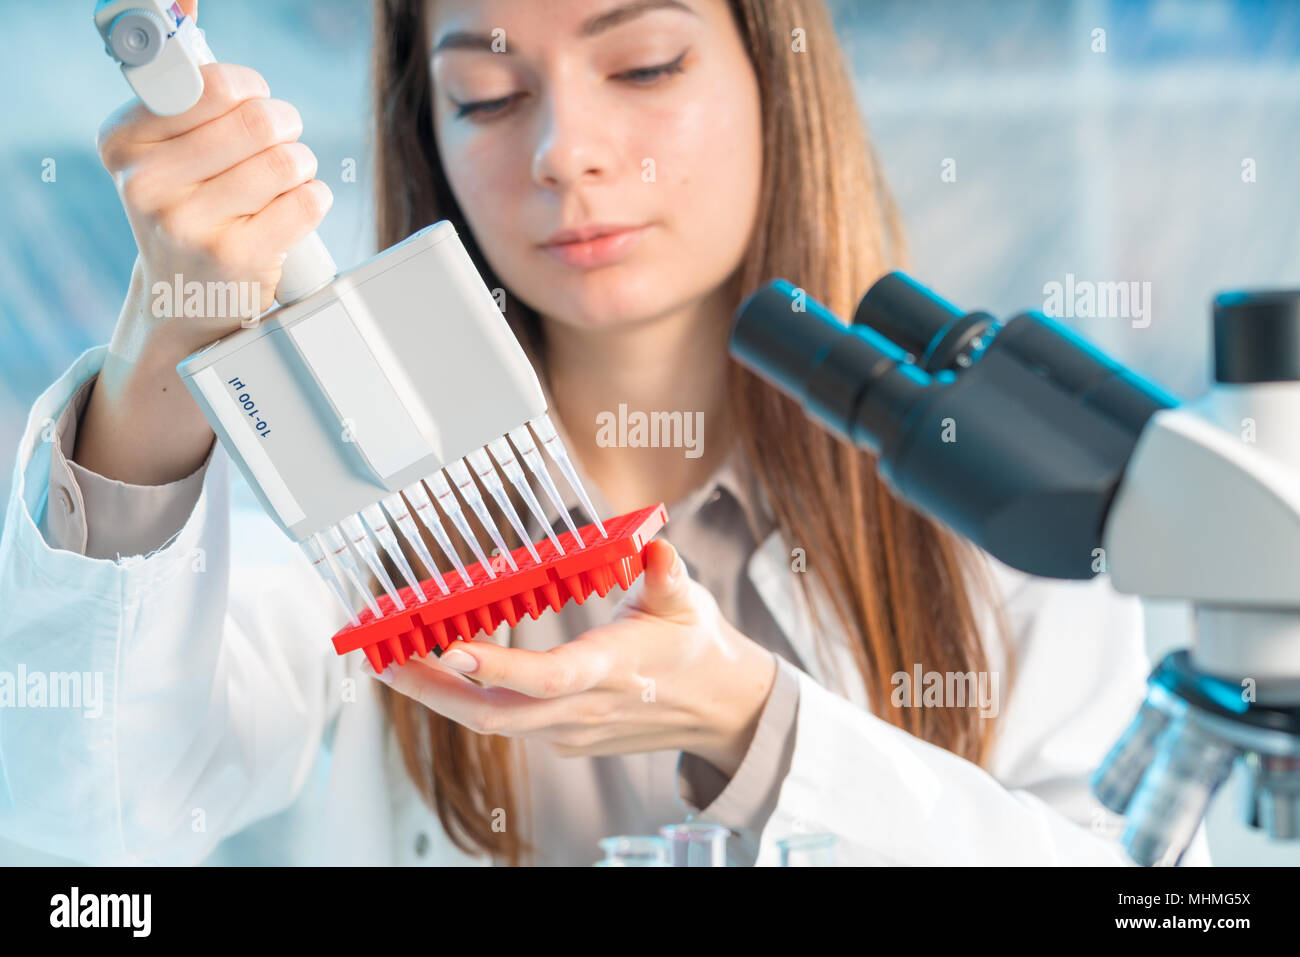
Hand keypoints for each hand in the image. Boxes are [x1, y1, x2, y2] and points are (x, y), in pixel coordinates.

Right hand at [79, 0, 332, 484]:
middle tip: (281, 140)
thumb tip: (184, 5)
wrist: (187, 298)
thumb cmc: (189, 207)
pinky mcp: (237, 260)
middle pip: (258, 119)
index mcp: (124, 145)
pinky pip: (307, 201)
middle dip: (284, 125)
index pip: (211, 85)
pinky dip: (315, 197)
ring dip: (301, 164)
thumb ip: (181, 90)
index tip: (248, 102)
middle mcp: (145, 187)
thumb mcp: (166, 150)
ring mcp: (189, 228)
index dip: (247, 88)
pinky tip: (294, 209)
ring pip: (287, 159)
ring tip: (286, 179)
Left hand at [367, 540, 777, 777]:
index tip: (449, 649)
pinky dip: (469, 700)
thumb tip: (655, 548)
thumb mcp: (687, 602)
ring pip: (494, 722)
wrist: (717, 706)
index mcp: (612, 670)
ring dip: (441, 697)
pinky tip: (442, 674)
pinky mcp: (564, 738)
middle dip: (434, 692)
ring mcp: (571, 730)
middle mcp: (585, 709)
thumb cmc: (696, 646)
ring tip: (394, 665)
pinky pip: (507, 723)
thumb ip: (667, 576)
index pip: (548, 678)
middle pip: (497, 714)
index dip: (497, 668)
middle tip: (385, 663)